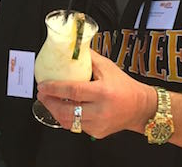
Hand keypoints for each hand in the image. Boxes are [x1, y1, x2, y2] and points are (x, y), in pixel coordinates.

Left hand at [36, 50, 156, 138]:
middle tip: (41, 94)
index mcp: (102, 92)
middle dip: (49, 103)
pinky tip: (64, 109)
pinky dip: (67, 118)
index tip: (43, 85)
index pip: (73, 91)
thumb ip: (89, 58)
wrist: (140, 107)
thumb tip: (72, 48)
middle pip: (66, 111)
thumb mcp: (108, 67)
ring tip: (48, 101)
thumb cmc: (124, 86)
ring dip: (55, 111)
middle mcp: (100, 110)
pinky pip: (77, 126)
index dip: (55, 89)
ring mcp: (98, 124)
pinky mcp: (97, 133)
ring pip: (69, 122)